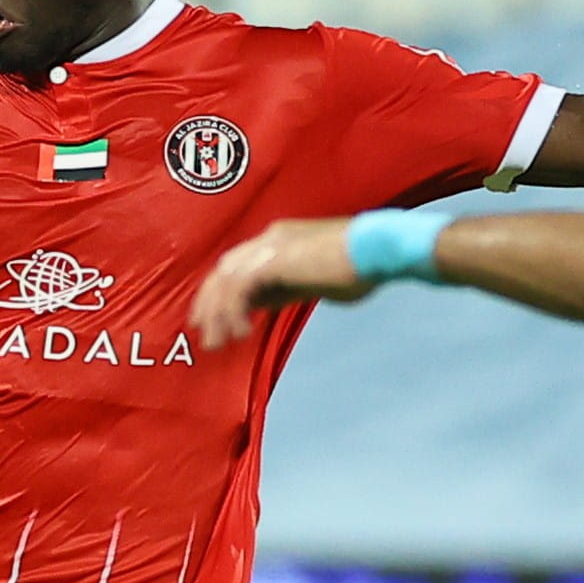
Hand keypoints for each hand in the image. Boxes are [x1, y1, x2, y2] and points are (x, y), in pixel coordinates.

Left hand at [192, 219, 371, 348]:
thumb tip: (260, 304)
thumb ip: (284, 288)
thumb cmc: (357, 267)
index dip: (220, 293)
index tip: (214, 319)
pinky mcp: (274, 260)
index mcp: (277, 239)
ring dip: (219, 315)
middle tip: (206, 335)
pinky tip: (241, 333)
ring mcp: (269, 246)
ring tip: (219, 343)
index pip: (235, 265)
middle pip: (223, 271)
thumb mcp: (312, 281)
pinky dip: (234, 312)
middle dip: (210, 305)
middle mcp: (268, 238)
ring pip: (226, 281)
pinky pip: (240, 288)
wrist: (376, 250)